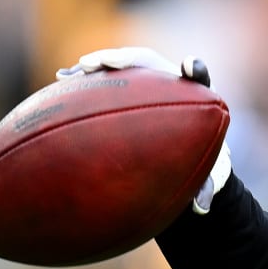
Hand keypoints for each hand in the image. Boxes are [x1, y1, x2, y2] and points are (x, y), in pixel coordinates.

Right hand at [58, 47, 229, 212]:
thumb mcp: (202, 170)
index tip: (189, 66)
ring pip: (123, 64)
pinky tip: (62, 77)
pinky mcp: (124, 82)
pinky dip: (85, 75)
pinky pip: (104, 74)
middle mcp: (167, 80)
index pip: (198, 74)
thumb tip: (201, 209)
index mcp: (192, 95)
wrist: (180, 139)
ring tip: (80, 68)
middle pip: (149, 61)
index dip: (194, 69)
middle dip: (128, 59)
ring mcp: (143, 77)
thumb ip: (204, 187)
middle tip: (108, 63)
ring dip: (102, 62)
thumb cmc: (192, 155)